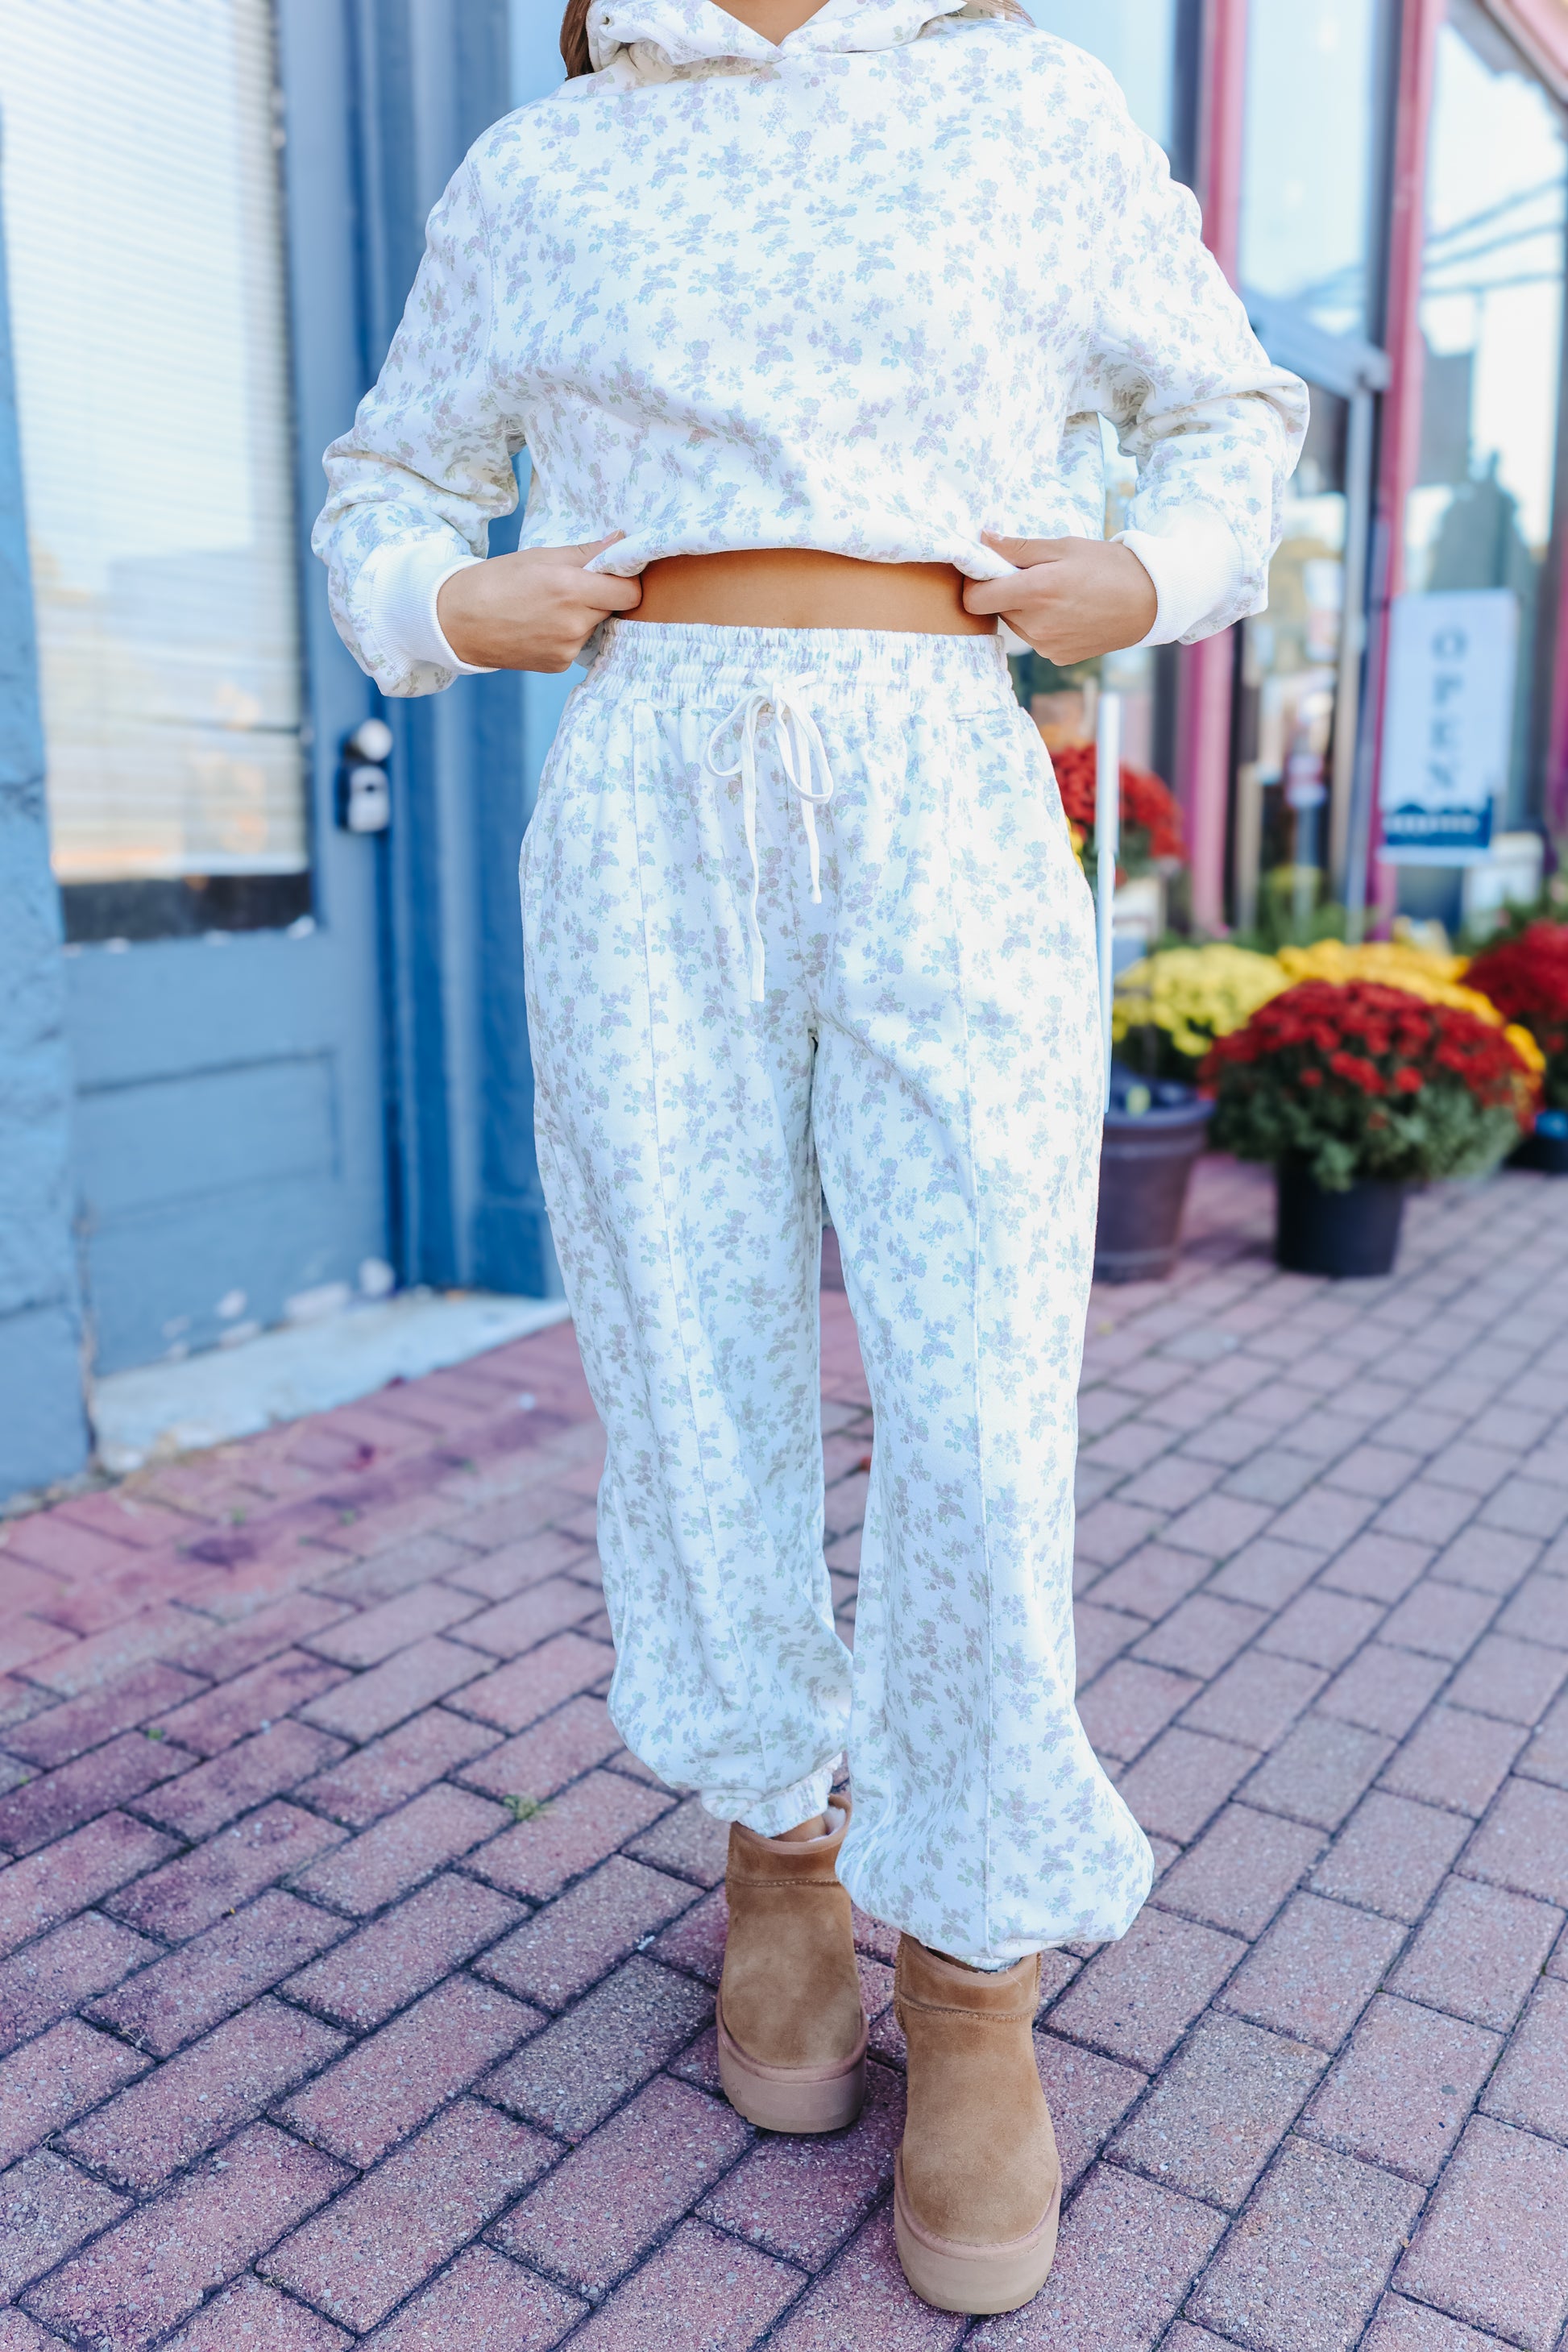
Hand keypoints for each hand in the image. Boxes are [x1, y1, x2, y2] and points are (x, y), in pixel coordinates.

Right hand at [436, 535, 641, 671]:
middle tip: (574, 585)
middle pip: (614, 608)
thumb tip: (621, 541)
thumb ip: (587, 553)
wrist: (458, 621)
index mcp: (571, 590)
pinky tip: (542, 625)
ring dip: (584, 615)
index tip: (614, 572)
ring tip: (549, 606)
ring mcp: (567, 649)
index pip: (630, 592)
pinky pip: (578, 644)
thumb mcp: (541, 556)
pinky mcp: (559, 665)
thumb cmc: (497, 581)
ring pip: (595, 626)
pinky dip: (568, 633)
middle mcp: (574, 625)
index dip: (626, 580)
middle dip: (602, 595)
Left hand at [962, 534, 1156, 663]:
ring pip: (1016, 623)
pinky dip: (1042, 624)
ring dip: (1025, 608)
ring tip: (1059, 592)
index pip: (976, 598)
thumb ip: (1019, 547)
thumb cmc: (1109, 567)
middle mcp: (1036, 625)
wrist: (1151, 601)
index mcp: (1035, 592)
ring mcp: (1046, 646)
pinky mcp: (1058, 657)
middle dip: (1007, 591)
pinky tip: (1069, 611)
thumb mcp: (1064, 546)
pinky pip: (1035, 638)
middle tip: (1037, 574)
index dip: (976, 582)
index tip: (988, 569)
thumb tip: (983, 540)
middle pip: (997, 608)